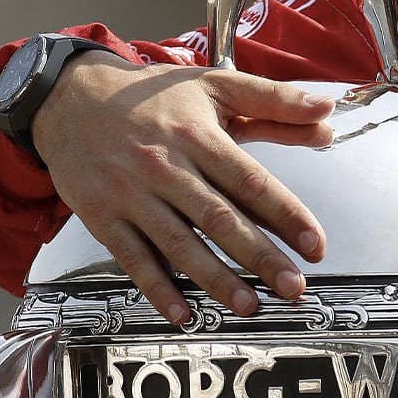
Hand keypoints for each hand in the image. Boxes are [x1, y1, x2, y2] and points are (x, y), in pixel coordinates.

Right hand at [31, 52, 333, 325]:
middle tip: (294, 286)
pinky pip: (134, 259)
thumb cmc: (152, 96)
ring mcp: (132, 196)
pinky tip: (183, 313)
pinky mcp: (103, 218)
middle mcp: (166, 167)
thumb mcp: (216, 84)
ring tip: (250, 305)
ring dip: (216, 279)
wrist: (71, 99)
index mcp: (199, 136)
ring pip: (179, 244)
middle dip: (260, 256)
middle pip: (220, 218)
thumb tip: (326, 110)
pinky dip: (158, 289)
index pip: (251, 181)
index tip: (315, 245)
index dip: (287, 215)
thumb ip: (274, 101)